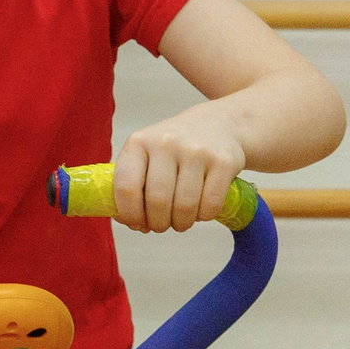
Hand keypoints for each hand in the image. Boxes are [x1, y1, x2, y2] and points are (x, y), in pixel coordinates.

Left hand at [115, 108, 245, 232]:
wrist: (218, 123)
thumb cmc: (174, 149)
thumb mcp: (145, 155)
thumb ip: (132, 186)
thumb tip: (131, 223)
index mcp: (139, 143)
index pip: (126, 187)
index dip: (130, 214)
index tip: (137, 223)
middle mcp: (166, 143)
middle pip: (157, 201)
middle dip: (158, 224)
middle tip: (162, 225)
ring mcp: (197, 151)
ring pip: (184, 207)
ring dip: (181, 223)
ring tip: (181, 221)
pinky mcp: (223, 161)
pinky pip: (210, 205)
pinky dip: (204, 216)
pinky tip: (200, 210)